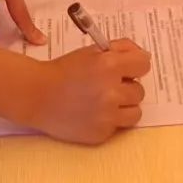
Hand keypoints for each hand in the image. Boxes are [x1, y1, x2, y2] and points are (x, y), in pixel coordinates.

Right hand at [31, 40, 151, 143]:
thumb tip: (144, 56)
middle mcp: (112, 91)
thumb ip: (119, 49)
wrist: (38, 96)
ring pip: (135, 112)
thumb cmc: (65, 70)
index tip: (127, 69)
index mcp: (109, 65)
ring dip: (124, 106)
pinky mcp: (101, 133)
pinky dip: (110, 120)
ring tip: (106, 101)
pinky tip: (94, 113)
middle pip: (139, 91)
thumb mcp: (91, 51)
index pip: (144, 65)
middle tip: (108, 85)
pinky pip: (118, 126)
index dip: (136, 65)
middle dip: (126, 87)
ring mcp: (107, 116)